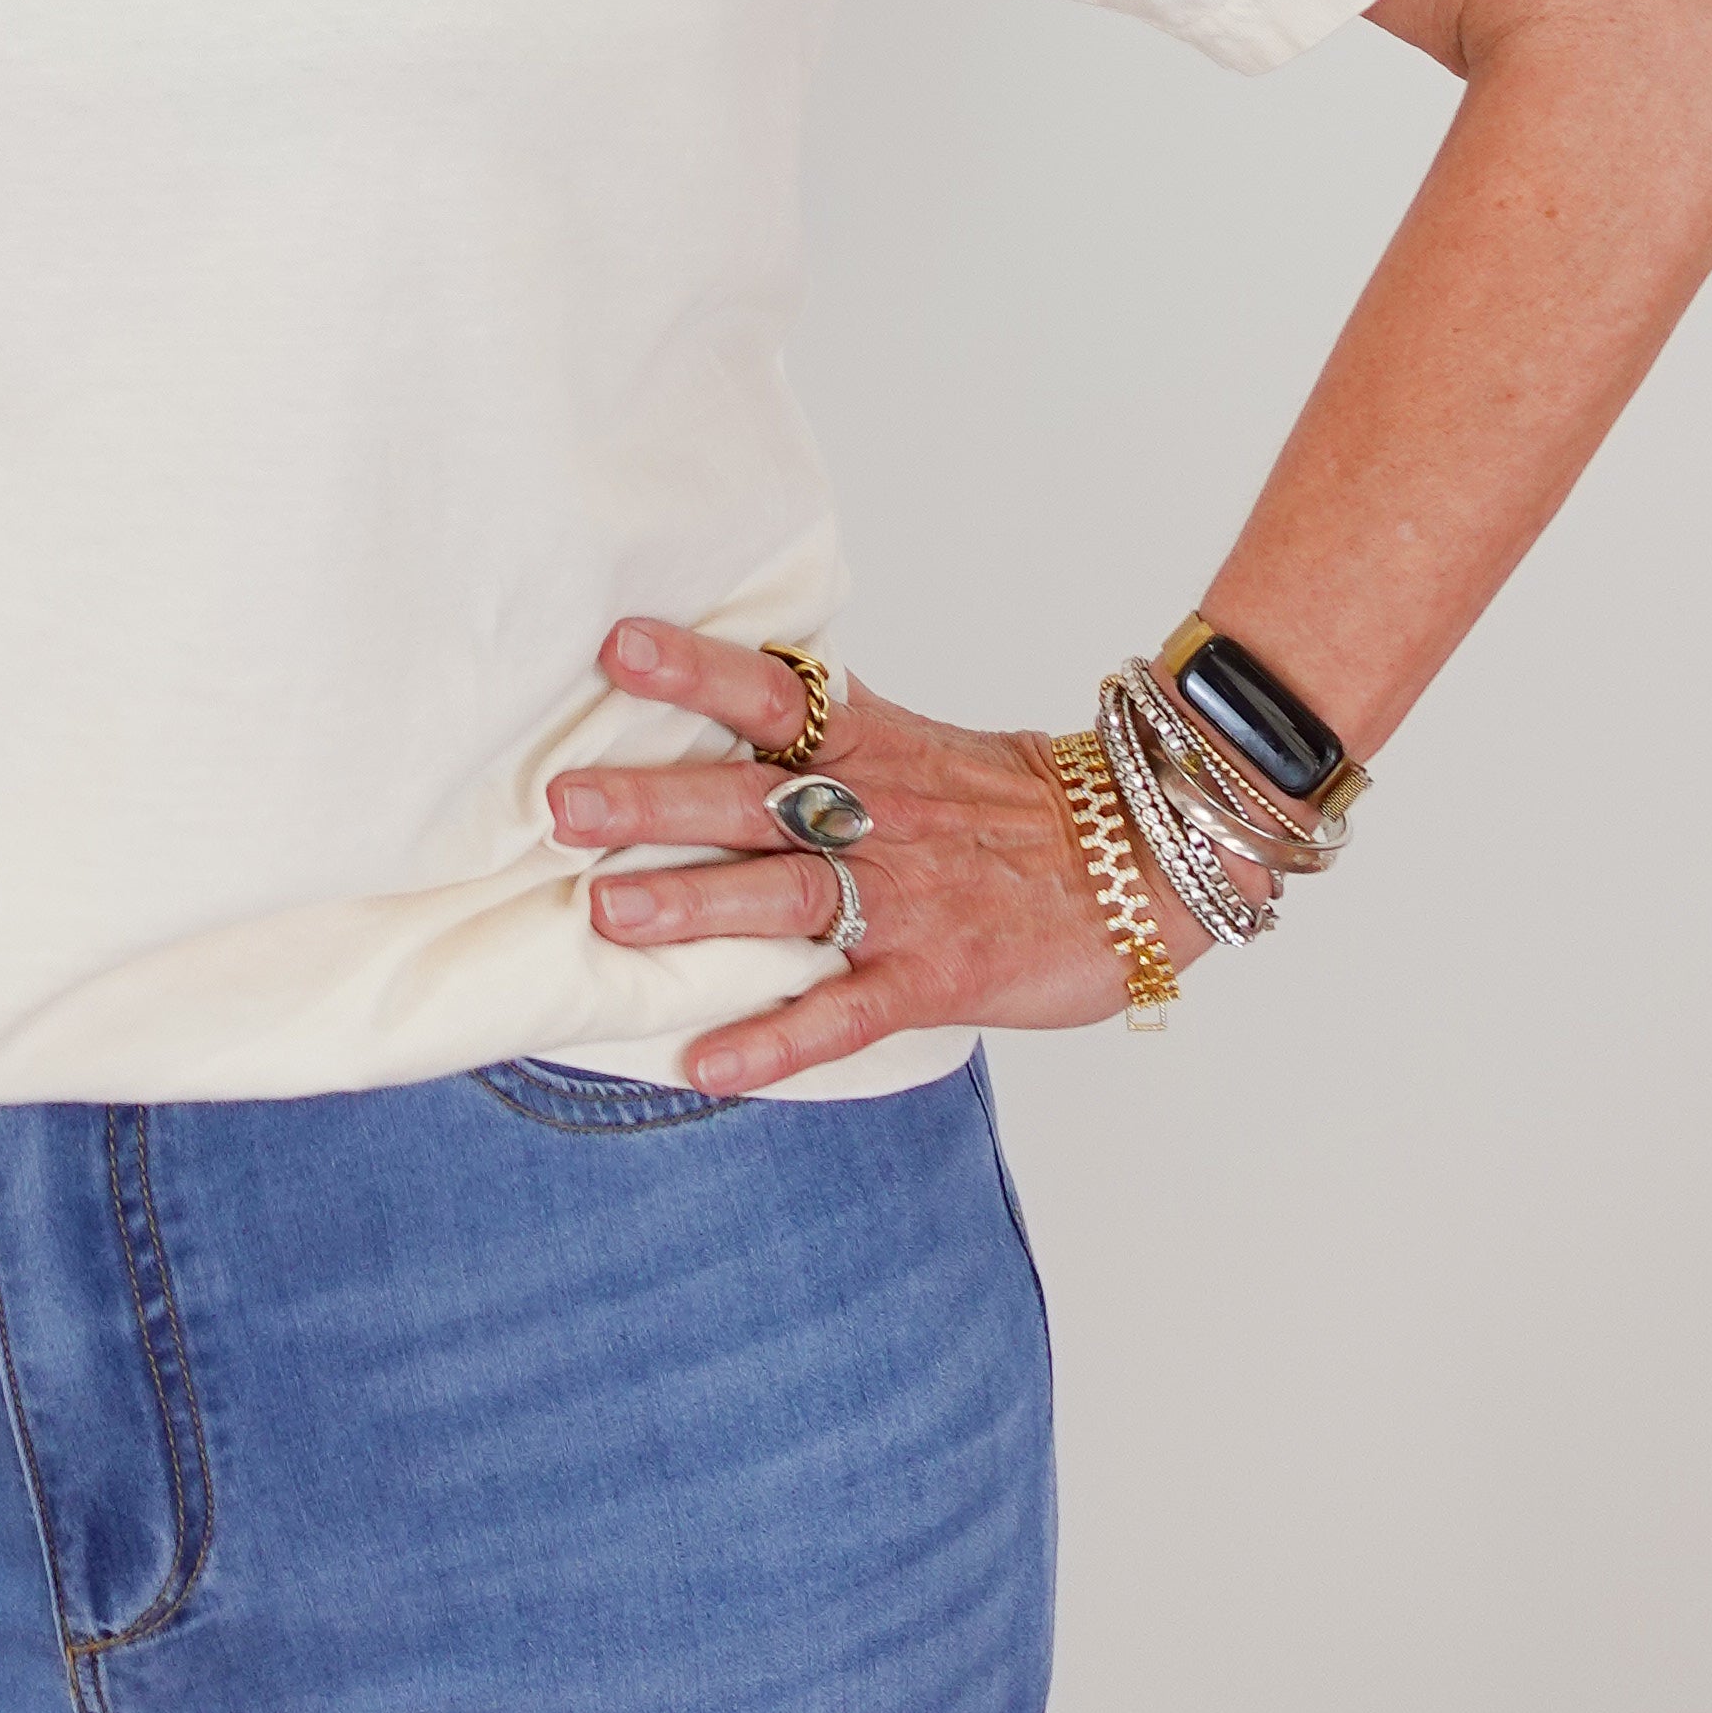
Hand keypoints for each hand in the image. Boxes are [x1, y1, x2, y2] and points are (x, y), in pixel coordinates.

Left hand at [547, 618, 1246, 1093]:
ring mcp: (904, 897)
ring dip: (696, 906)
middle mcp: (874, 814)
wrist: (1148, 860)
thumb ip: (826, 741)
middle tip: (563, 804)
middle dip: (654, 801)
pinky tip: (708, 1064)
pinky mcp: (935, 976)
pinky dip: (777, 1039)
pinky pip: (846, 1012)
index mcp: (870, 748)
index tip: (619, 648)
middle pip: (751, 797)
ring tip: (609, 918)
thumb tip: (719, 716)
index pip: (772, 692)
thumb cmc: (1019, 808)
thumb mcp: (917, 748)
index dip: (696, 668)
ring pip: (787, 895)